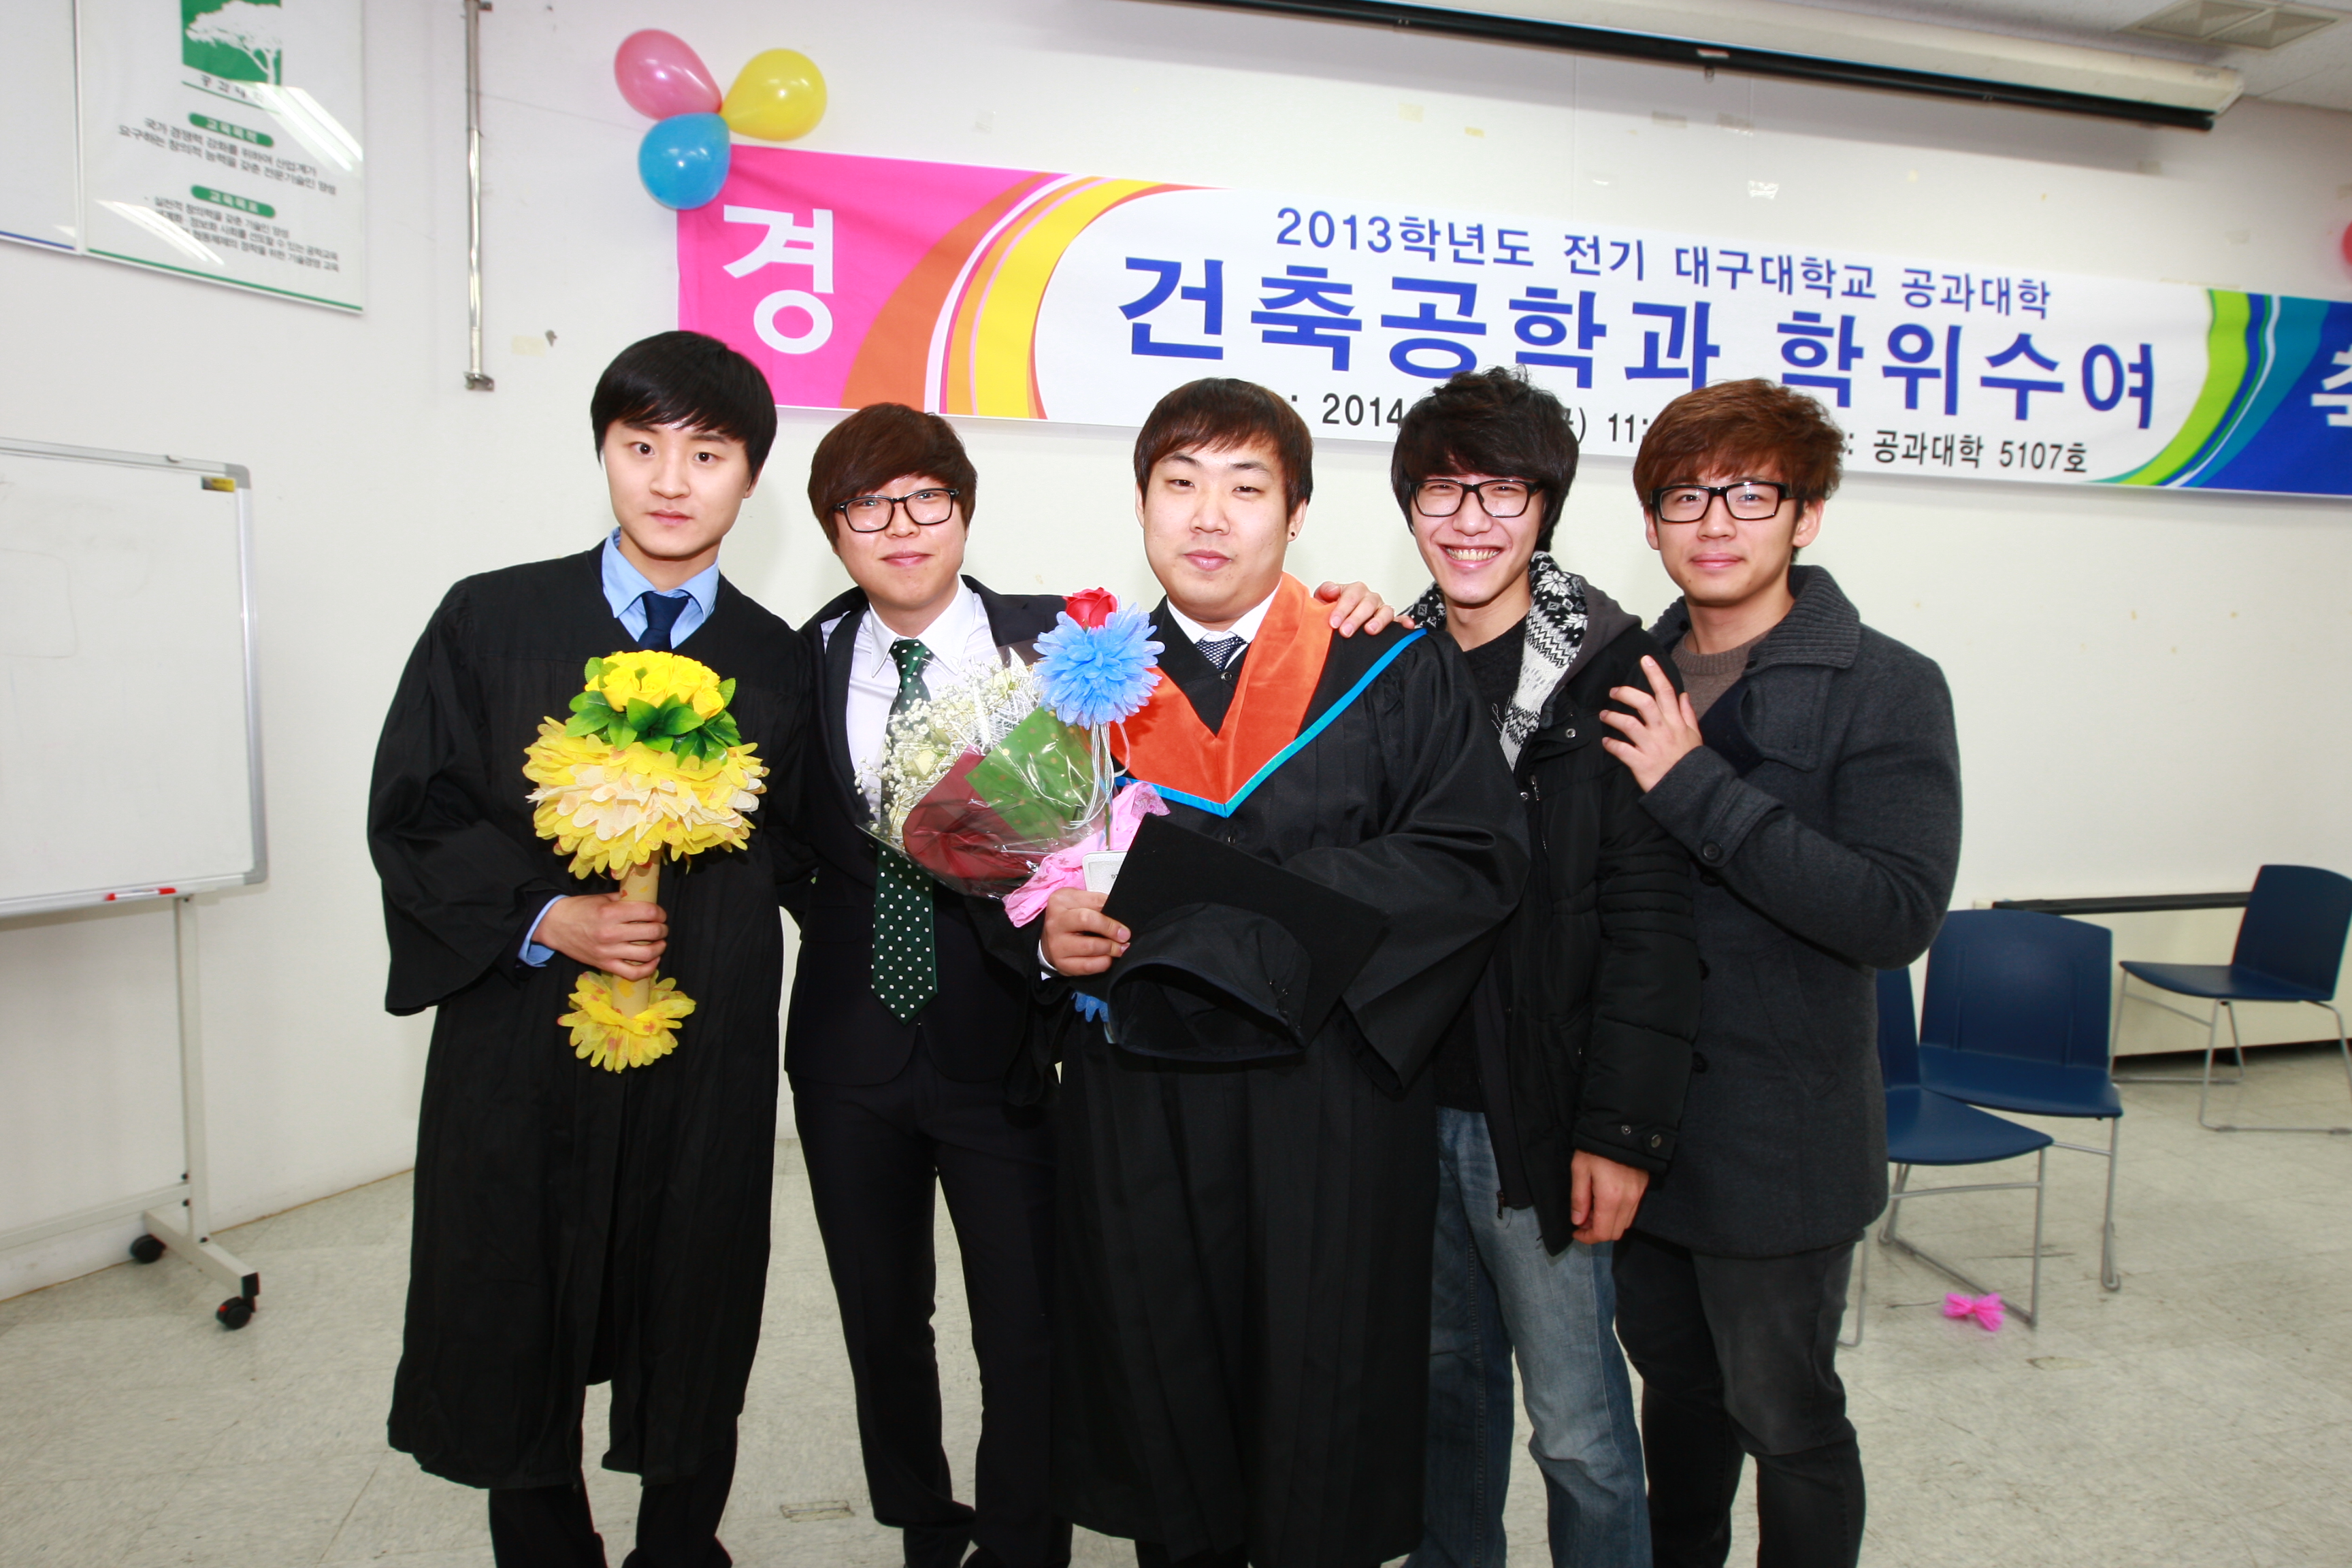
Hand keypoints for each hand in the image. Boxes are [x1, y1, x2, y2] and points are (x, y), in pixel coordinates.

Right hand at [536, 893, 667, 978]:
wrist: (554, 925)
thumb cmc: (579, 909)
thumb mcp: (602, 899)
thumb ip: (624, 900)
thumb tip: (646, 901)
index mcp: (610, 912)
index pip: (648, 912)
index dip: (660, 913)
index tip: (660, 914)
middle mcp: (611, 933)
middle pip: (651, 932)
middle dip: (662, 929)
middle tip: (661, 928)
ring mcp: (608, 951)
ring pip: (646, 954)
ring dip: (659, 948)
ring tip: (660, 943)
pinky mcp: (604, 965)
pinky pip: (632, 973)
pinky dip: (648, 969)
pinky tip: (653, 961)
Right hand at [1041, 887, 1128, 975]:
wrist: (1049, 939)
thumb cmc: (1068, 917)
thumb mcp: (1079, 901)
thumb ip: (1098, 902)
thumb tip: (1120, 915)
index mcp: (1060, 901)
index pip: (1093, 902)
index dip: (1111, 916)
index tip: (1124, 927)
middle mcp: (1055, 923)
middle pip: (1087, 920)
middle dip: (1111, 930)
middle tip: (1124, 937)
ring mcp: (1056, 945)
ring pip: (1089, 946)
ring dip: (1110, 949)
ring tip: (1119, 949)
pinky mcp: (1061, 964)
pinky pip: (1087, 966)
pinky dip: (1102, 963)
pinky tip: (1107, 959)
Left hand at [1315, 580, 1414, 636]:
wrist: (1336, 621)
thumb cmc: (1332, 609)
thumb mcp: (1323, 598)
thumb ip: (1326, 591)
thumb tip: (1333, 591)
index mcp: (1355, 591)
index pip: (1351, 596)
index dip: (1342, 609)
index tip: (1333, 622)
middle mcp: (1370, 599)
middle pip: (1367, 604)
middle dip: (1356, 618)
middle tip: (1345, 631)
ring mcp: (1381, 610)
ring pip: (1385, 611)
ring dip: (1378, 621)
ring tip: (1370, 630)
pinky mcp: (1390, 622)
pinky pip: (1400, 621)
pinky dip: (1404, 622)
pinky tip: (1406, 626)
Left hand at [1570, 1149, 1650, 1243]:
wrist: (1622, 1129)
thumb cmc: (1595, 1148)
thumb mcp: (1579, 1170)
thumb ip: (1579, 1199)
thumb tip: (1578, 1222)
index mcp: (1610, 1198)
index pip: (1602, 1233)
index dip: (1588, 1238)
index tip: (1576, 1232)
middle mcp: (1628, 1201)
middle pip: (1615, 1232)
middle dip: (1597, 1231)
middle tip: (1583, 1219)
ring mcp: (1638, 1196)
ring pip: (1624, 1224)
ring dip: (1608, 1223)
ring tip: (1593, 1209)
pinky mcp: (1643, 1189)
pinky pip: (1632, 1212)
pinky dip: (1618, 1214)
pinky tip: (1606, 1202)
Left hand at [1599, 654, 1702, 792]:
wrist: (1693, 791)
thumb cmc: (1691, 762)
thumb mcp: (1695, 736)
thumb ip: (1687, 714)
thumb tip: (1683, 695)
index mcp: (1676, 722)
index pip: (1666, 692)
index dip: (1655, 674)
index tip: (1645, 660)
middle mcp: (1663, 731)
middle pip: (1643, 703)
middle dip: (1626, 693)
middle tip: (1614, 691)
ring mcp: (1651, 746)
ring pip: (1628, 724)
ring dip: (1613, 717)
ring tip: (1604, 715)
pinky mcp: (1641, 763)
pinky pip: (1621, 749)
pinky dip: (1611, 744)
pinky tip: (1606, 742)